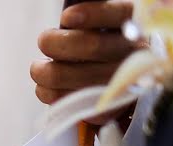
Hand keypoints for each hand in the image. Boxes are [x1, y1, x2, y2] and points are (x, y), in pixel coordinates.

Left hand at [32, 1, 142, 122]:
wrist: (119, 91)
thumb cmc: (104, 51)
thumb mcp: (105, 30)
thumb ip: (92, 18)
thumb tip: (70, 11)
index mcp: (133, 29)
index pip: (120, 15)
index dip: (92, 14)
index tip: (67, 17)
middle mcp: (131, 56)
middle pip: (89, 46)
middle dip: (54, 42)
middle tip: (44, 40)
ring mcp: (116, 85)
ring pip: (65, 74)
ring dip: (41, 70)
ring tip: (38, 67)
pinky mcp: (100, 108)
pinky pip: (61, 99)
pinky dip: (44, 91)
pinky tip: (45, 86)